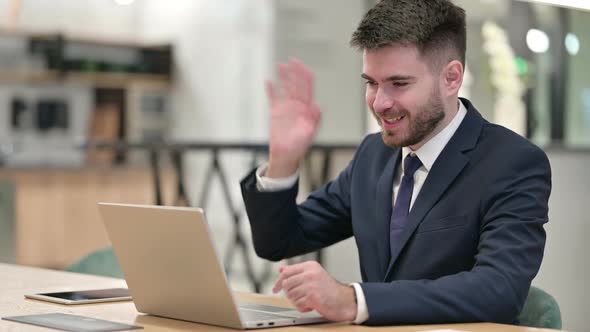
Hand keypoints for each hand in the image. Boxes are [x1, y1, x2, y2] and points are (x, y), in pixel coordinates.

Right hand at [265, 58, 320, 177]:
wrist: (286, 156)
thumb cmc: (299, 147)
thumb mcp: (309, 134)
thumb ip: (314, 120)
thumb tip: (317, 106)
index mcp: (307, 108)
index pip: (308, 87)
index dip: (305, 75)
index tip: (301, 65)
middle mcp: (298, 105)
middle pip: (297, 84)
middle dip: (295, 72)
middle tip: (292, 60)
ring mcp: (287, 108)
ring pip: (286, 87)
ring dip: (284, 76)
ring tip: (280, 65)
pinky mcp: (276, 113)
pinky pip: (273, 97)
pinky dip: (271, 89)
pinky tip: (269, 81)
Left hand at [272, 261, 356, 321]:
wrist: (345, 301)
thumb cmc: (330, 290)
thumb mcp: (314, 275)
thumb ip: (297, 272)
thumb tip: (282, 269)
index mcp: (310, 266)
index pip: (287, 272)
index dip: (279, 282)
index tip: (275, 288)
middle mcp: (310, 273)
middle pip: (286, 284)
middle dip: (290, 293)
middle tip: (299, 296)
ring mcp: (311, 284)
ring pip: (291, 295)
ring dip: (297, 301)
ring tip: (308, 300)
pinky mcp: (312, 296)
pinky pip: (298, 304)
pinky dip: (303, 308)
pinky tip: (311, 305)